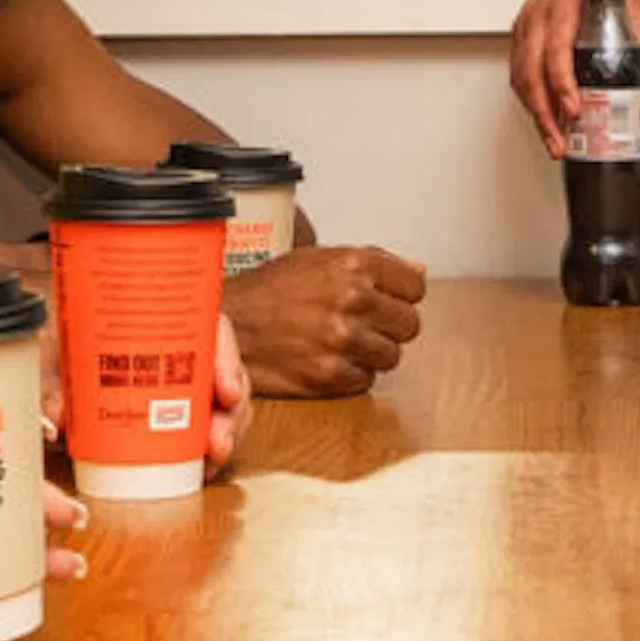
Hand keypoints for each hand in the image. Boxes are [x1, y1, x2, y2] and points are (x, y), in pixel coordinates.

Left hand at [39, 311, 248, 470]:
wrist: (55, 358)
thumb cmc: (64, 345)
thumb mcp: (55, 353)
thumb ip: (52, 383)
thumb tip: (54, 419)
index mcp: (163, 321)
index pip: (212, 329)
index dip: (227, 360)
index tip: (227, 392)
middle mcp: (182, 349)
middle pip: (226, 374)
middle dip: (231, 413)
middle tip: (218, 441)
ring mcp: (187, 381)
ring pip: (225, 405)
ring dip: (226, 434)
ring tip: (213, 457)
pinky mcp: (182, 410)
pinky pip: (210, 427)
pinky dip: (210, 449)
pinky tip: (204, 466)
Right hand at [227, 244, 426, 396]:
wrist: (223, 326)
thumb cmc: (265, 292)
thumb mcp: (314, 260)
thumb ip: (370, 262)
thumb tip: (416, 271)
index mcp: (351, 266)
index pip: (415, 286)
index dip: (399, 295)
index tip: (384, 299)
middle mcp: (351, 300)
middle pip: (409, 324)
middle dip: (387, 326)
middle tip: (358, 323)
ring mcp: (342, 340)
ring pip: (391, 356)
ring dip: (369, 353)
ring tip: (337, 342)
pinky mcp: (330, 375)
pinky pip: (365, 380)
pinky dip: (349, 374)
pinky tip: (324, 358)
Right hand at [509, 0, 639, 156]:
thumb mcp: (632, 4)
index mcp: (562, 5)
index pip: (555, 50)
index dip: (561, 83)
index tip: (572, 108)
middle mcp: (537, 16)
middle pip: (529, 71)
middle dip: (543, 111)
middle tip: (559, 141)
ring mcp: (525, 25)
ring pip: (519, 76)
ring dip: (534, 111)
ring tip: (553, 139)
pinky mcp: (522, 35)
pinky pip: (518, 71)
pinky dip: (529, 98)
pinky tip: (544, 116)